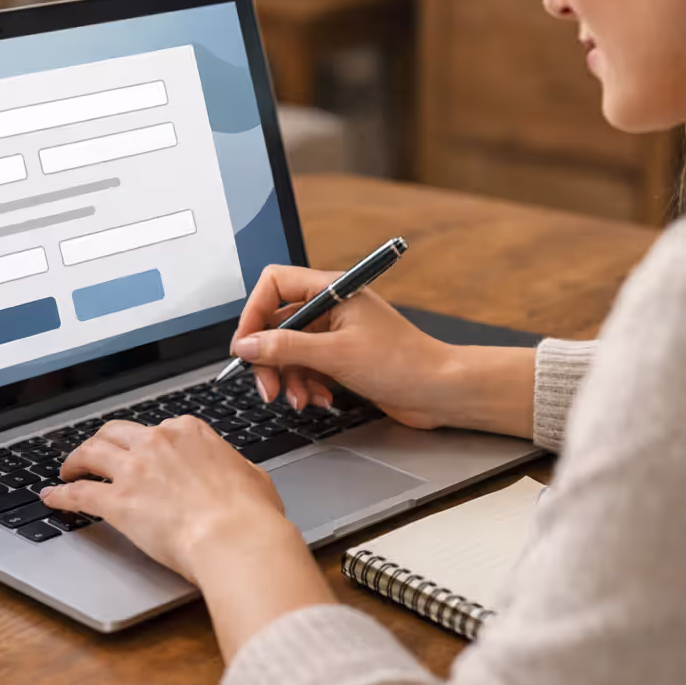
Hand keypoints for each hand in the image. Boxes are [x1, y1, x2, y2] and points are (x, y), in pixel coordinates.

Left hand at [44, 416, 293, 583]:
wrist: (235, 536)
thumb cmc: (250, 514)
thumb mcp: (253, 477)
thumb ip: (236, 470)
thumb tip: (239, 476)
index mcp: (190, 432)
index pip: (159, 428)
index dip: (147, 443)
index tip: (142, 454)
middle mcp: (158, 442)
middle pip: (116, 432)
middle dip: (102, 441)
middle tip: (95, 454)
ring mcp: (134, 469)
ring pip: (90, 452)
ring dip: (75, 460)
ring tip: (68, 470)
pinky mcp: (117, 501)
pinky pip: (78, 492)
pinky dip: (61, 494)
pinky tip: (52, 498)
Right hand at [229, 265, 462, 429]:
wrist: (440, 391)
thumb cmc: (403, 362)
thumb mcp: (336, 355)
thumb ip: (286, 348)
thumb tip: (246, 344)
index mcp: (332, 289)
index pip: (275, 284)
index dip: (254, 313)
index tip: (245, 346)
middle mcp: (331, 306)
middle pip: (277, 323)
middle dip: (269, 358)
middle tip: (267, 388)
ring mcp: (336, 333)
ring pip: (289, 350)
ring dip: (289, 379)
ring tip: (300, 400)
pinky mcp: (341, 358)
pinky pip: (306, 367)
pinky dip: (306, 386)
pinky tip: (319, 400)